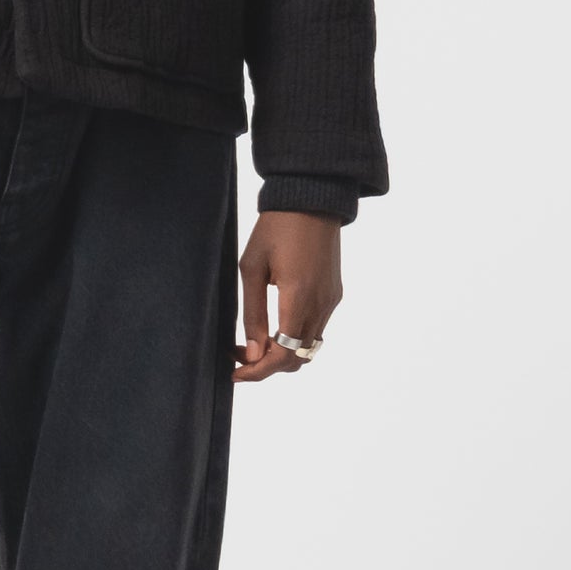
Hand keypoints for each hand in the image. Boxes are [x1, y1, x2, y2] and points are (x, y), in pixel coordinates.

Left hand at [233, 210, 342, 382]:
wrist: (311, 197)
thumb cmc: (276, 226)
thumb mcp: (252, 266)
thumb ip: (253, 313)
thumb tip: (254, 352)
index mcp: (299, 297)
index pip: (283, 355)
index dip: (258, 371)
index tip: (236, 372)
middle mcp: (321, 304)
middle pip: (298, 358)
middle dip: (268, 366)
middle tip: (240, 356)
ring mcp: (331, 300)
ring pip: (308, 347)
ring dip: (283, 353)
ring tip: (254, 343)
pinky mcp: (334, 293)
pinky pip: (316, 329)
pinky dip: (296, 338)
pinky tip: (275, 326)